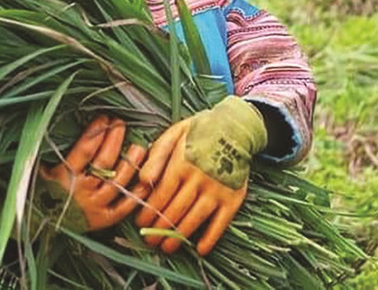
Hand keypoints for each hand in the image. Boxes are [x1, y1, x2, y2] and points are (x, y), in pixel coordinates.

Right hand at [36, 115, 147, 231]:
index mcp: (64, 177)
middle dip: (115, 139)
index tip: (104, 118)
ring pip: (119, 182)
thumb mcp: (41, 168)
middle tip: (120, 124)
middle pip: (105, 162)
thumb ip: (56, 150)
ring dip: (131, 162)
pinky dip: (137, 194)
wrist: (37, 223)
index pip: (85, 149)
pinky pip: (124, 207)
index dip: (97, 132)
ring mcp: (93, 208)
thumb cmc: (40, 191)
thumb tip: (69, 123)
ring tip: (138, 146)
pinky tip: (145, 180)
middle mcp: (81, 192)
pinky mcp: (102, 221)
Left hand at [135, 96, 266, 255]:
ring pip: (194, 219)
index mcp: (182, 162)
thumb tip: (142, 180)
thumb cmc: (199, 133)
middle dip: (159, 228)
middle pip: (175, 210)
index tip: (140, 223)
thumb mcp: (174, 134)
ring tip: (167, 247)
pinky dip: (210, 238)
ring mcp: (217, 189)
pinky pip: (221, 223)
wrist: (236, 128)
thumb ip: (156, 156)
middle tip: (149, 240)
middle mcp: (199, 178)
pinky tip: (200, 249)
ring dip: (179, 237)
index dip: (149, 211)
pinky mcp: (234, 198)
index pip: (161, 194)